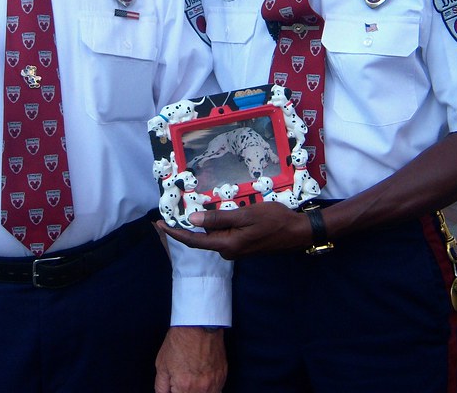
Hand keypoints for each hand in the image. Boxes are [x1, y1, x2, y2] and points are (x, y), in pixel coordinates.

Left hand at [155, 326, 226, 392]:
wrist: (198, 324)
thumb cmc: (179, 342)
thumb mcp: (161, 365)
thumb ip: (161, 387)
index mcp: (184, 388)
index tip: (175, 388)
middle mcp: (202, 389)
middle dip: (186, 392)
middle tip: (182, 383)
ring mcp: (215, 383)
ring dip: (199, 392)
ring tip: (192, 382)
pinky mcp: (223, 375)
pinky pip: (218, 390)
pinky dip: (209, 389)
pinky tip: (202, 381)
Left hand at [160, 202, 311, 259]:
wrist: (296, 232)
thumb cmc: (273, 220)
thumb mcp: (245, 215)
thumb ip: (219, 219)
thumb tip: (193, 220)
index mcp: (226, 245)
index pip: (193, 241)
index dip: (175, 233)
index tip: (160, 225)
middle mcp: (228, 251)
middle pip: (202, 238)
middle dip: (189, 225)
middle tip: (175, 209)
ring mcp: (236, 249)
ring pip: (214, 235)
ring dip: (206, 223)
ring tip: (198, 206)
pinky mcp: (242, 245)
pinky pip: (224, 234)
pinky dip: (217, 225)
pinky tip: (219, 213)